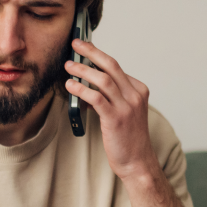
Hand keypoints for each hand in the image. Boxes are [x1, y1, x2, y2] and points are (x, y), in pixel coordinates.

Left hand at [65, 40, 156, 180]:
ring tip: (68, 66)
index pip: (116, 67)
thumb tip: (86, 84)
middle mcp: (135, 95)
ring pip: (103, 79)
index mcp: (139, 90)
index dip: (97, 56)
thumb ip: (110, 96)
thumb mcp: (124, 111)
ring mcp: (127, 106)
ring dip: (83, 70)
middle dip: (91, 52)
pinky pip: (96, 98)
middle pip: (111, 66)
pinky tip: (71, 86)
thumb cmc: (128, 138)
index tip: (84, 48)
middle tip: (75, 44)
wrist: (137, 162)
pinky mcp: (116, 118)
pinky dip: (81, 89)